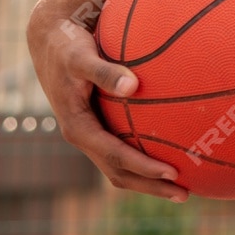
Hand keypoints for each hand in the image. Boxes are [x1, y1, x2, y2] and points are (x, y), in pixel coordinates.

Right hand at [26, 7, 186, 201]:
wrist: (50, 40)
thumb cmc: (67, 47)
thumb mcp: (81, 57)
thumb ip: (104, 72)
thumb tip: (133, 85)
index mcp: (77, 127)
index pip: (113, 156)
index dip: (142, 167)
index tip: (172, 172)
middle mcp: (84, 135)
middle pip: (118, 172)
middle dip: (150, 185)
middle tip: (185, 194)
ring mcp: (90, 133)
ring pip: (119, 166)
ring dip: (148, 178)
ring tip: (182, 185)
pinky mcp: (97, 124)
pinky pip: (122, 148)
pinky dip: (144, 157)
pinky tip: (171, 150)